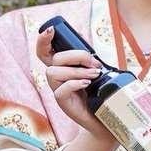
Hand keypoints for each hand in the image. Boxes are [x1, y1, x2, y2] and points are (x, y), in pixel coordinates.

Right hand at [36, 27, 112, 143]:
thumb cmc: (102, 95)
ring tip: (95, 75)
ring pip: (54, 73)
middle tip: (95, 64)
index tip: (52, 30)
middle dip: (75, 56)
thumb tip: (95, 54)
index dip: (43, 40)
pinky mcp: (63, 104)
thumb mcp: (99, 75)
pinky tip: (87, 84)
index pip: (45, 52)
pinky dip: (74, 83)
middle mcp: (57, 79)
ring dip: (76, 71)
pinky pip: (60, 90)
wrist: (107, 120)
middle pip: (54, 59)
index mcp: (63, 69)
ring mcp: (58, 91)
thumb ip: (92, 63)